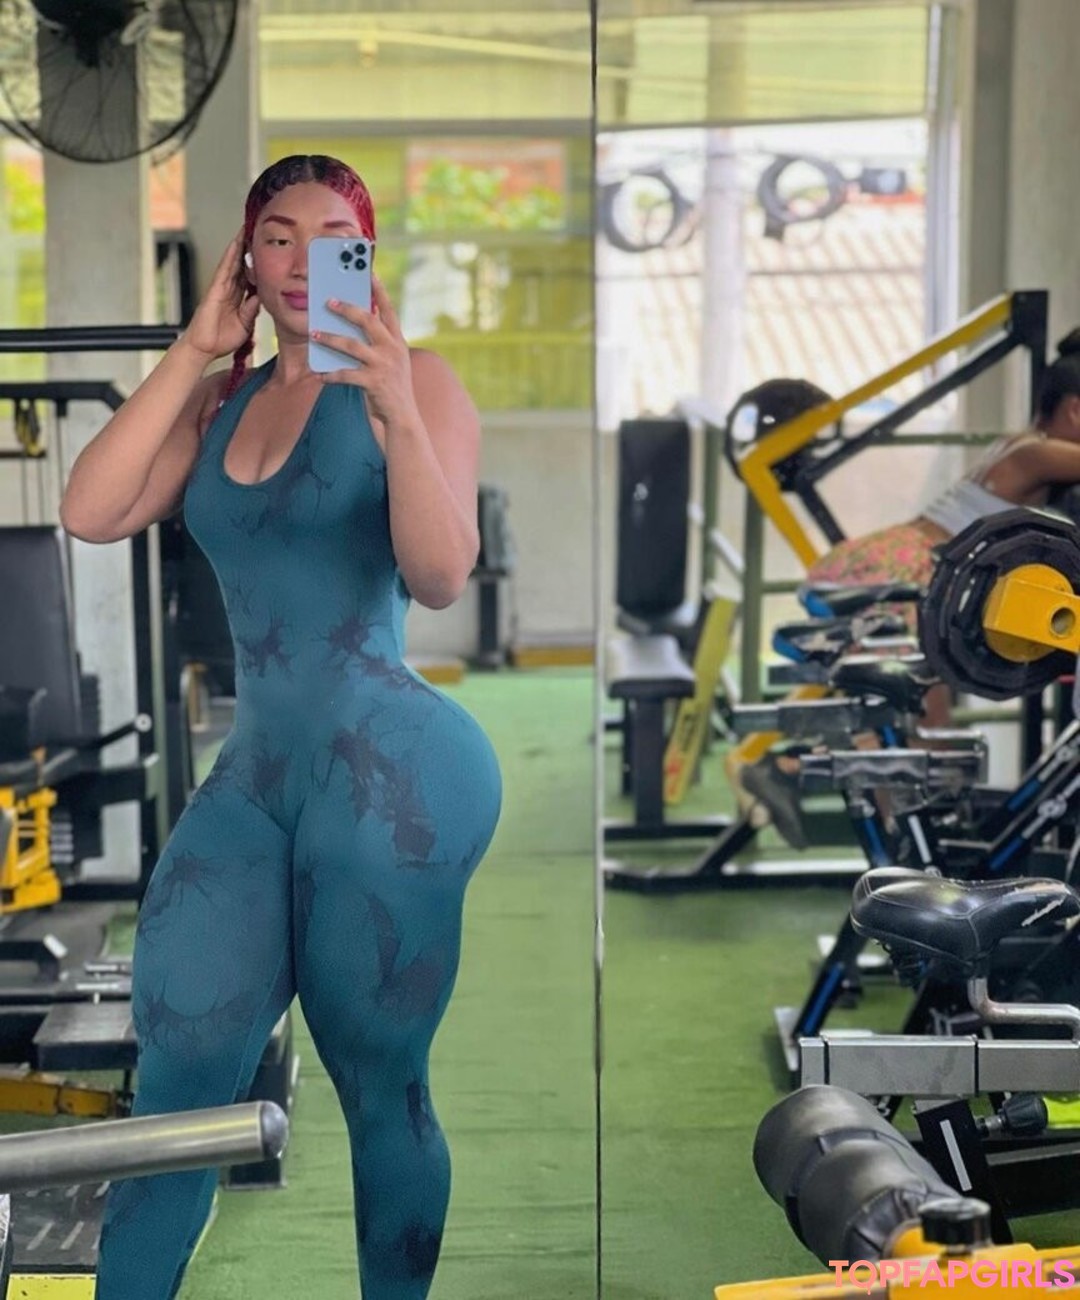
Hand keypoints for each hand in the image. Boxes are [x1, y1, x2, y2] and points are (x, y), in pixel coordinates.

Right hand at [181, 228, 260, 361]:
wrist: (203, 349)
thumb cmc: (221, 340)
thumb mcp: (245, 325)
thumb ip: (251, 311)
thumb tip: (259, 297)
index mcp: (237, 299)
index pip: (248, 277)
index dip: (256, 264)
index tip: (266, 252)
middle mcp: (228, 290)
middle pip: (240, 265)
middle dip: (247, 249)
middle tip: (256, 231)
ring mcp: (220, 288)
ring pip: (232, 262)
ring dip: (239, 246)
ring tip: (246, 229)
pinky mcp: (214, 289)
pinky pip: (224, 269)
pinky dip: (230, 256)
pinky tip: (235, 244)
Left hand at [309, 276, 420, 428]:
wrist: (402, 418)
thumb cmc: (390, 387)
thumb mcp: (390, 361)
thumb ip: (377, 343)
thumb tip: (351, 325)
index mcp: (397, 341)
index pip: (388, 310)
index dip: (378, 290)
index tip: (368, 271)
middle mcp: (393, 349)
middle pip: (368, 320)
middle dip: (347, 308)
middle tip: (328, 301)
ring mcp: (384, 366)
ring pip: (352, 345)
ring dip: (330, 338)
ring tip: (314, 334)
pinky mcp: (374, 383)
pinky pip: (346, 374)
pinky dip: (331, 375)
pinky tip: (320, 374)